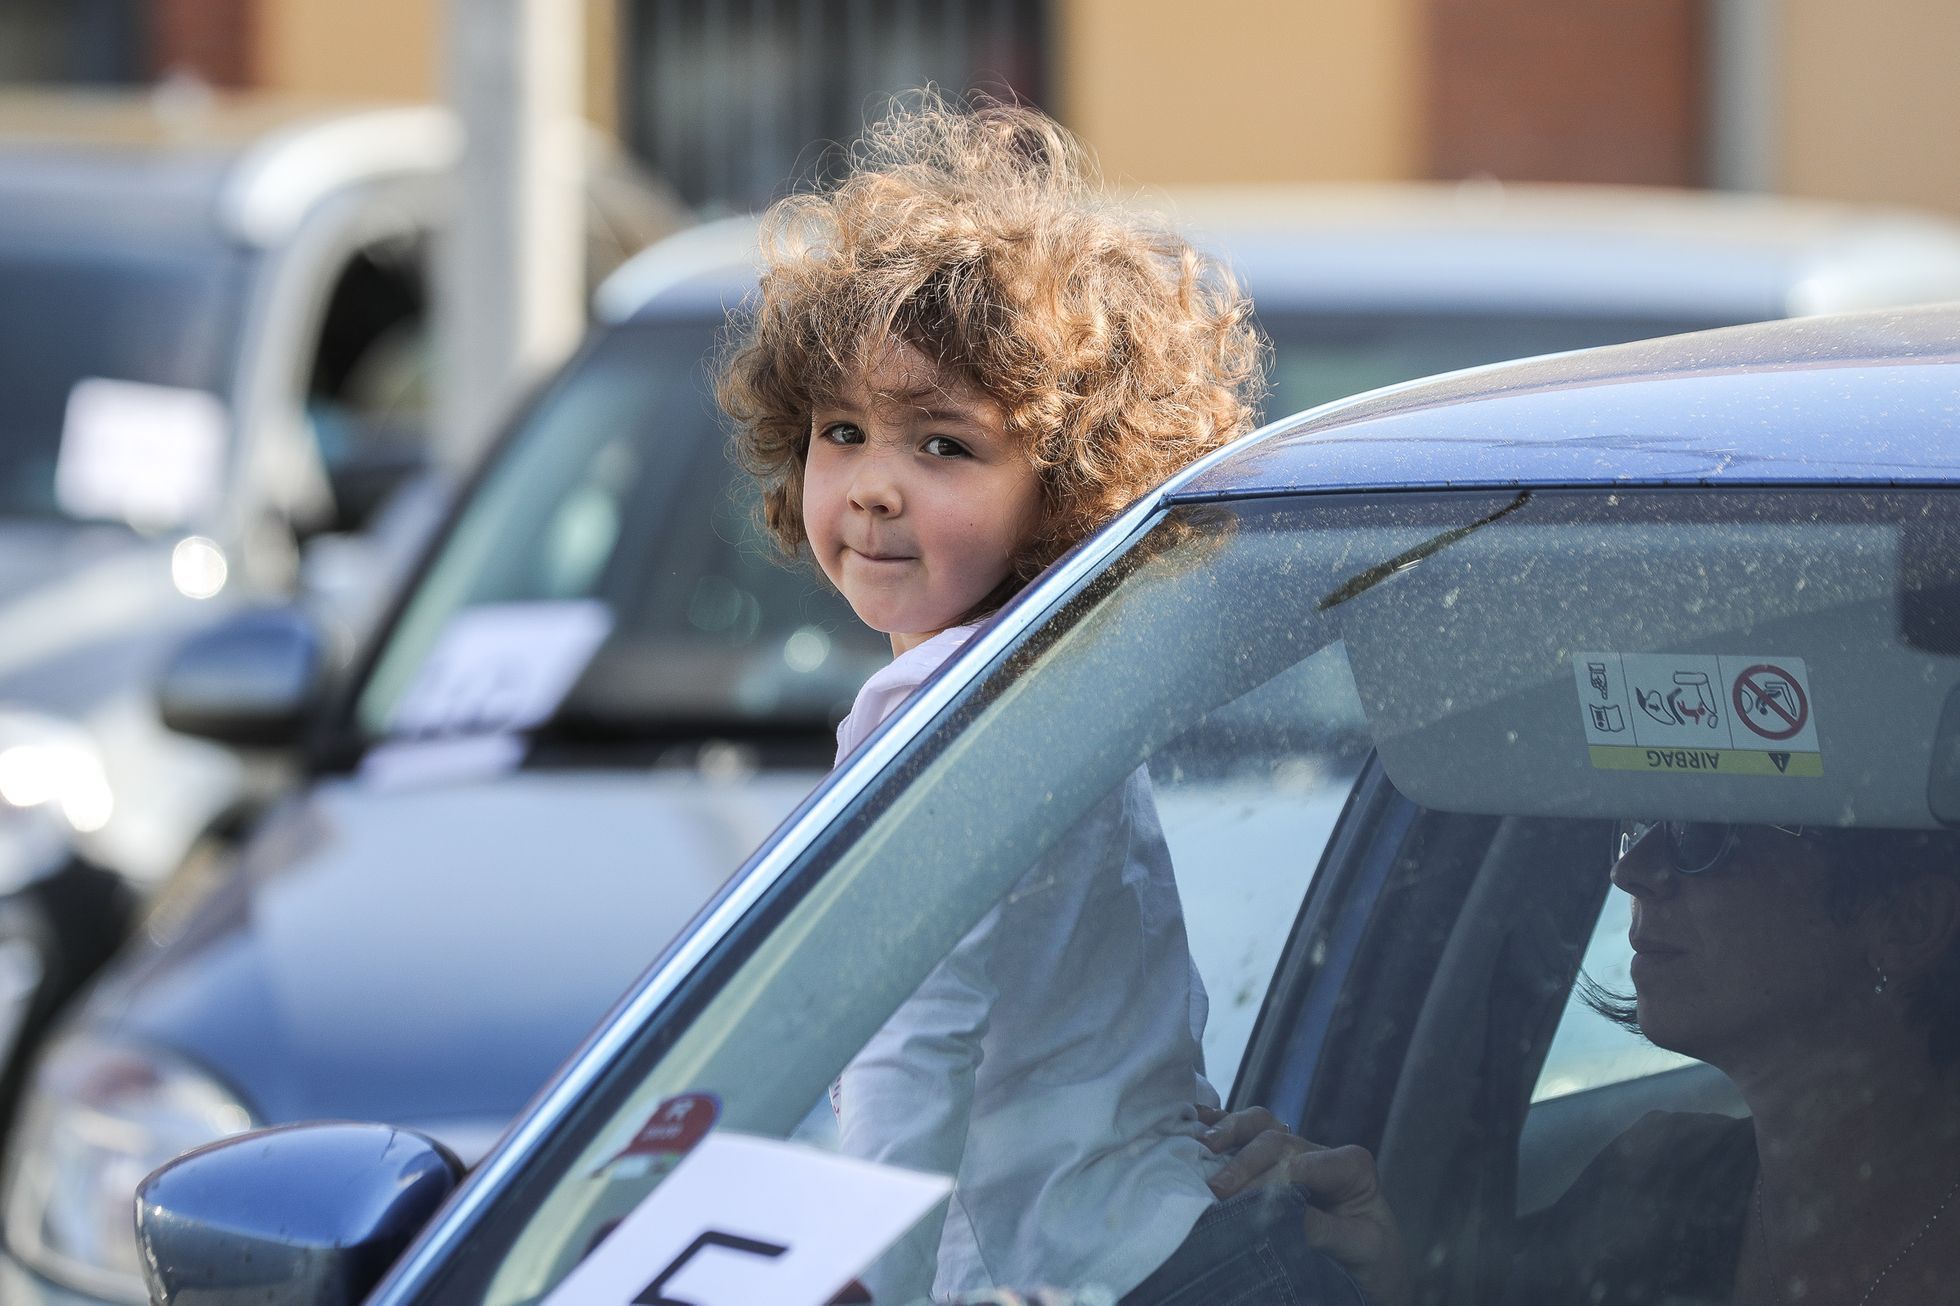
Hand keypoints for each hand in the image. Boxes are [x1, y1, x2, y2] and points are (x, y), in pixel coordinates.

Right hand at [1197, 1106, 1412, 1305]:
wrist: (1372, 1274)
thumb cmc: (1372, 1260)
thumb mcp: (1361, 1247)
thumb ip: (1324, 1229)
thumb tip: (1276, 1215)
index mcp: (1351, 1166)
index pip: (1302, 1165)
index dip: (1268, 1182)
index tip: (1241, 1204)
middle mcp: (1320, 1152)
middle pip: (1276, 1142)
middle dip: (1243, 1163)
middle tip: (1216, 1189)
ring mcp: (1294, 1154)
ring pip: (1259, 1125)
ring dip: (1228, 1132)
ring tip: (1203, 1145)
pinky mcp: (1273, 1163)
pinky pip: (1245, 1135)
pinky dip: (1220, 1124)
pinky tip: (1197, 1122)